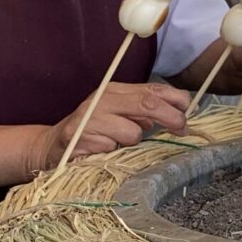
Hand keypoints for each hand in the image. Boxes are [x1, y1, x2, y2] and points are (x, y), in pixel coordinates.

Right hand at [33, 83, 190, 167]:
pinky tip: (100, 149)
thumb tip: (181, 116)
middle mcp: (103, 99)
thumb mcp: (123, 115)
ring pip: (133, 132)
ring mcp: (90, 117)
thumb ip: (148, 112)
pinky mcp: (78, 137)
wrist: (53, 146)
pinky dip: (112, 152)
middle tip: (182, 130)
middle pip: (148, 103)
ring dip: (133, 141)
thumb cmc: (97, 131)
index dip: (177, 101)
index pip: (154, 89)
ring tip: (118, 142)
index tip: (188, 115)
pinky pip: (112, 148)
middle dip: (171, 118)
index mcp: (116, 90)